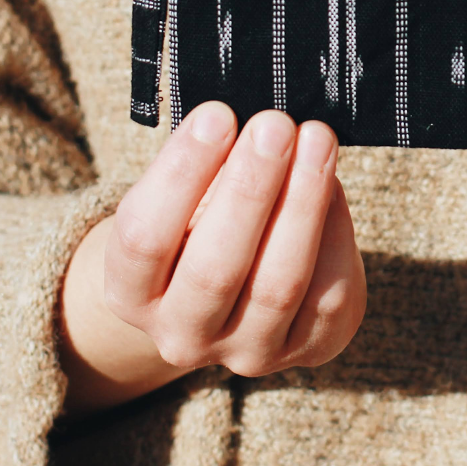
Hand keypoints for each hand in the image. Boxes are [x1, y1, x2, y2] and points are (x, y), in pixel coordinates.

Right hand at [58, 104, 365, 416]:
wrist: (235, 284)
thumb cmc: (202, 215)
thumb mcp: (187, 191)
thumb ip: (209, 162)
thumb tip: (253, 118)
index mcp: (131, 291)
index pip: (144, 239)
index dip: (180, 174)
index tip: (217, 114)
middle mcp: (181, 334)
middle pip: (215, 268)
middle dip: (250, 187)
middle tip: (275, 124)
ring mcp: (246, 352)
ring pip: (278, 285)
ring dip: (302, 203)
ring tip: (317, 139)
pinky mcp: (305, 350)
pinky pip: (328, 296)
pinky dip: (335, 230)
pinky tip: (333, 181)